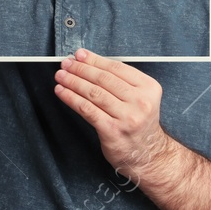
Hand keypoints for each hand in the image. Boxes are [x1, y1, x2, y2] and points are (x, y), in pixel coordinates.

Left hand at [54, 48, 173, 181]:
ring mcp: (127, 117)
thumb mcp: (141, 98)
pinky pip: (87, 110)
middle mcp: (140, 102)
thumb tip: (90, 63)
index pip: (117, 68)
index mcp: (149, 88)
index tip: (80, 55)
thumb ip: (122, 82)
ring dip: (73, 82)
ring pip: (94, 93)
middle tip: (66, 63)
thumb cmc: (139, 123)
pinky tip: (62, 92)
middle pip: (104, 79)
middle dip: (81, 69)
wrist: (147, 155)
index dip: (95, 59)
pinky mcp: (112, 131)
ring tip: (61, 76)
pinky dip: (72, 98)